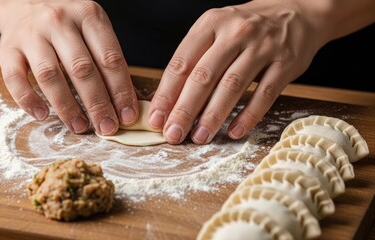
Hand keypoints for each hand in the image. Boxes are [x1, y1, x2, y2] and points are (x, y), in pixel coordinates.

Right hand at [0, 0, 138, 134]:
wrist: (24, 1)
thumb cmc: (68, 24)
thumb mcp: (93, 30)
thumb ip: (109, 61)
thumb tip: (129, 102)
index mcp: (88, 15)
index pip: (109, 58)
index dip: (121, 90)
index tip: (127, 116)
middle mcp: (59, 21)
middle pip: (81, 69)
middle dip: (98, 103)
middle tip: (107, 127)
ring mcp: (31, 34)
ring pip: (49, 75)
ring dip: (66, 106)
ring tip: (80, 126)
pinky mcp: (7, 47)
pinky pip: (14, 77)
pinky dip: (28, 99)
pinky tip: (42, 115)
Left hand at [149, 0, 323, 143]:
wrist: (297, 13)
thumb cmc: (247, 28)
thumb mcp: (217, 30)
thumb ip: (195, 60)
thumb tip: (169, 100)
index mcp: (211, 24)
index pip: (182, 63)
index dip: (166, 94)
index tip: (156, 119)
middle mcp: (235, 32)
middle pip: (204, 76)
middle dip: (185, 109)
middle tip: (173, 134)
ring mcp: (263, 46)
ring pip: (232, 86)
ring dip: (213, 116)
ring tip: (199, 137)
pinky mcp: (286, 63)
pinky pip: (264, 94)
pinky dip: (248, 115)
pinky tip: (235, 132)